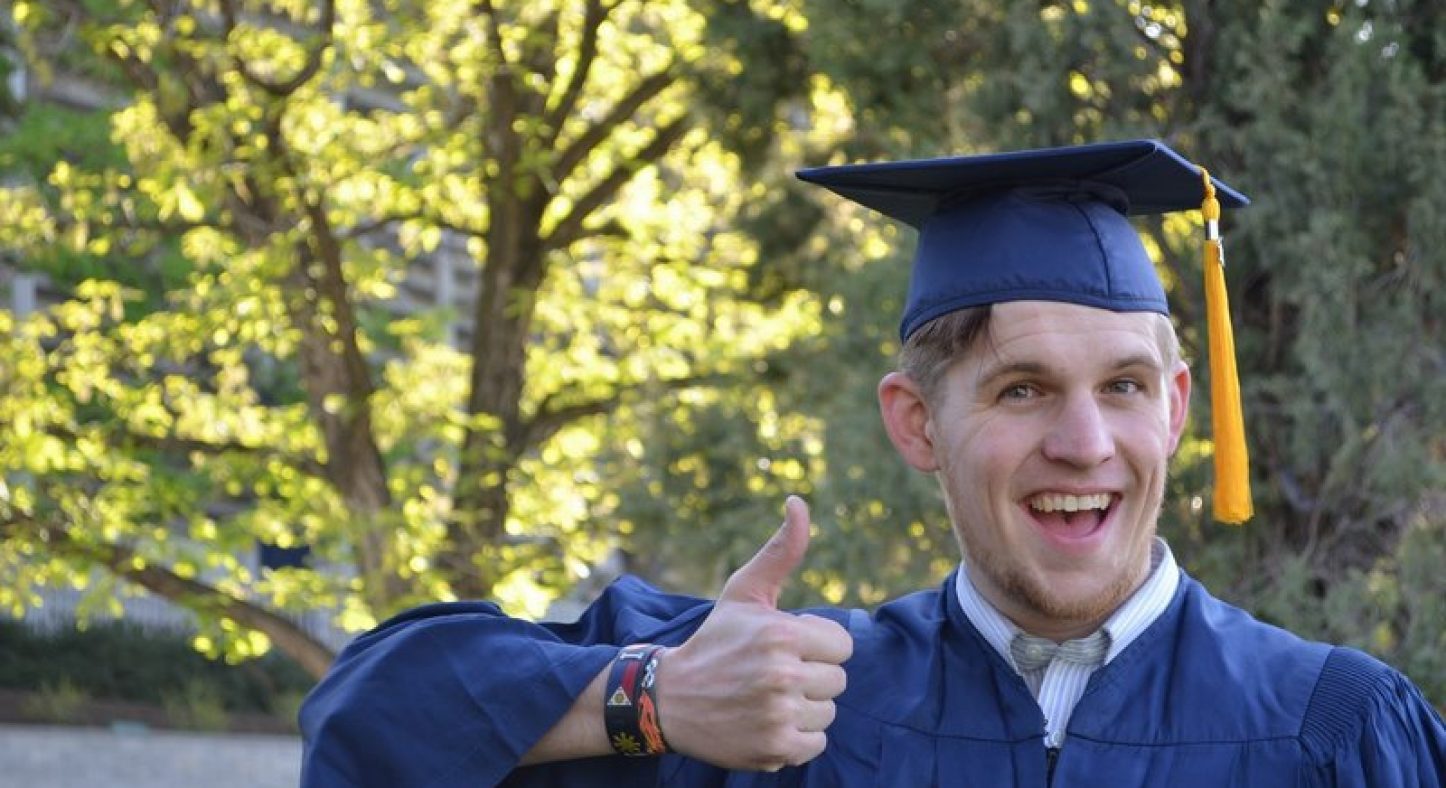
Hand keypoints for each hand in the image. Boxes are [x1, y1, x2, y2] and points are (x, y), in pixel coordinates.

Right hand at [654, 496, 853, 770]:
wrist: (669, 699)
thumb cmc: (715, 640)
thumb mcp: (745, 592)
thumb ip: (781, 550)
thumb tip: (799, 502)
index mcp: (782, 634)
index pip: (842, 646)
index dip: (817, 645)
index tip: (786, 648)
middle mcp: (783, 675)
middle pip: (837, 680)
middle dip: (810, 676)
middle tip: (771, 675)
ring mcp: (779, 715)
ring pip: (828, 713)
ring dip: (803, 708)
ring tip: (766, 698)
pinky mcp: (776, 749)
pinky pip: (816, 744)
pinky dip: (796, 738)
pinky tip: (766, 722)